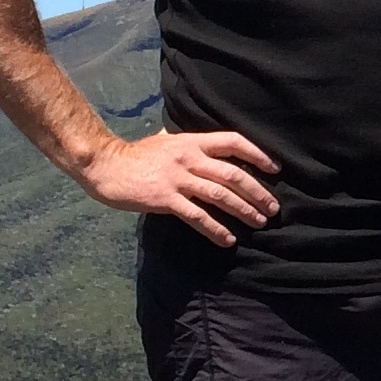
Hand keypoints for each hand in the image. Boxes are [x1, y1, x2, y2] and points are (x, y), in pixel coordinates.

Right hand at [80, 130, 279, 246]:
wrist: (105, 165)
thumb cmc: (136, 155)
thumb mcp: (165, 141)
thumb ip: (187, 143)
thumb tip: (205, 145)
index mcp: (192, 141)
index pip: (233, 142)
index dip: (257, 154)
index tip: (275, 169)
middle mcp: (189, 158)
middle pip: (233, 174)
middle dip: (257, 192)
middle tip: (273, 208)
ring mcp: (178, 178)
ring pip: (220, 195)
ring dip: (244, 210)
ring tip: (259, 222)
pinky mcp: (166, 198)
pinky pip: (197, 216)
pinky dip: (215, 229)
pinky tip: (227, 239)